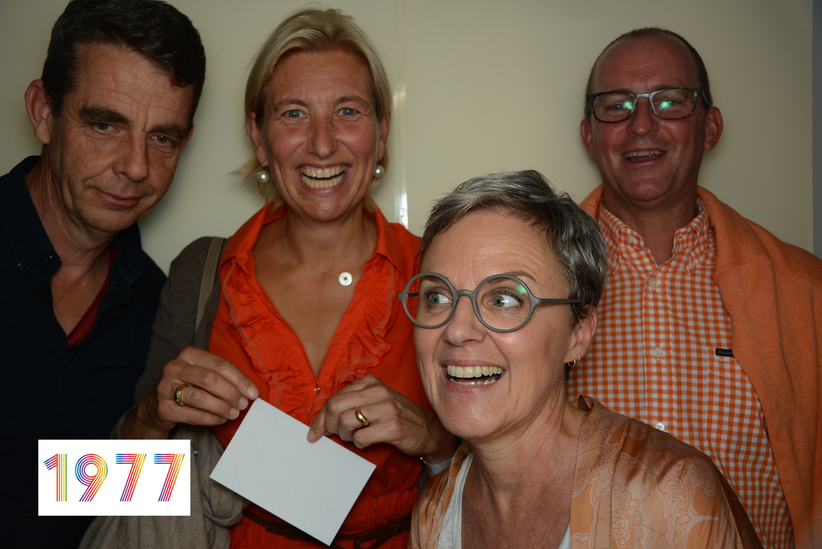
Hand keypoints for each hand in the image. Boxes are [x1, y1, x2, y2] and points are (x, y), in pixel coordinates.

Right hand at [122, 346, 258, 438]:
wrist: (157, 405)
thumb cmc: (188, 386)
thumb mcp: (203, 374)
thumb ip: (224, 377)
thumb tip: (249, 390)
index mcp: (189, 355)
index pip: (220, 365)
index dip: (239, 380)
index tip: (252, 392)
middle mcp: (175, 368)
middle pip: (210, 379)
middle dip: (231, 393)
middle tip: (243, 404)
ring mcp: (166, 388)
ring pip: (200, 397)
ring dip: (222, 407)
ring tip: (234, 413)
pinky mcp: (163, 408)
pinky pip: (192, 414)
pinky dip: (211, 418)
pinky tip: (221, 419)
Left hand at [306, 375, 455, 463]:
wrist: (429, 430)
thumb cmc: (397, 416)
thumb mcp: (375, 402)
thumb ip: (352, 404)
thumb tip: (323, 420)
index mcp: (370, 383)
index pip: (334, 398)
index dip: (320, 418)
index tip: (315, 433)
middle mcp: (378, 391)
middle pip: (335, 408)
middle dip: (328, 426)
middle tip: (334, 435)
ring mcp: (386, 408)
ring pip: (346, 422)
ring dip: (345, 436)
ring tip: (353, 437)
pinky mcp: (393, 426)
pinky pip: (361, 438)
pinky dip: (359, 444)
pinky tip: (367, 441)